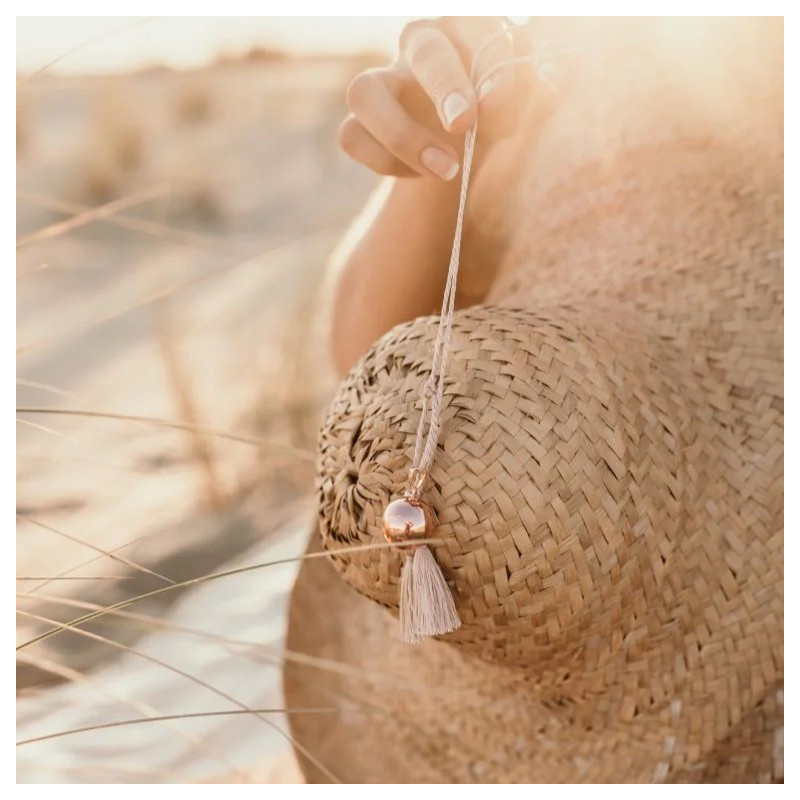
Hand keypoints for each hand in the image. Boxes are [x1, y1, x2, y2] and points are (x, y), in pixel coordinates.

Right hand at [339, 17, 539, 180]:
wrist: (466, 153)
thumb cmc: (499, 116)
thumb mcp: (528, 107)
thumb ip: (541, 93)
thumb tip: (551, 83)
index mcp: (464, 27)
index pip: (473, 24)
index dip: (487, 58)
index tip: (501, 100)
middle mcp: (418, 46)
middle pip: (421, 50)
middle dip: (444, 85)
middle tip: (464, 124)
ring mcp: (382, 83)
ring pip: (363, 92)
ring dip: (402, 134)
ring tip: (446, 170)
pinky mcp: (359, 122)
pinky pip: (352, 136)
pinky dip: (385, 161)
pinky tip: (421, 175)